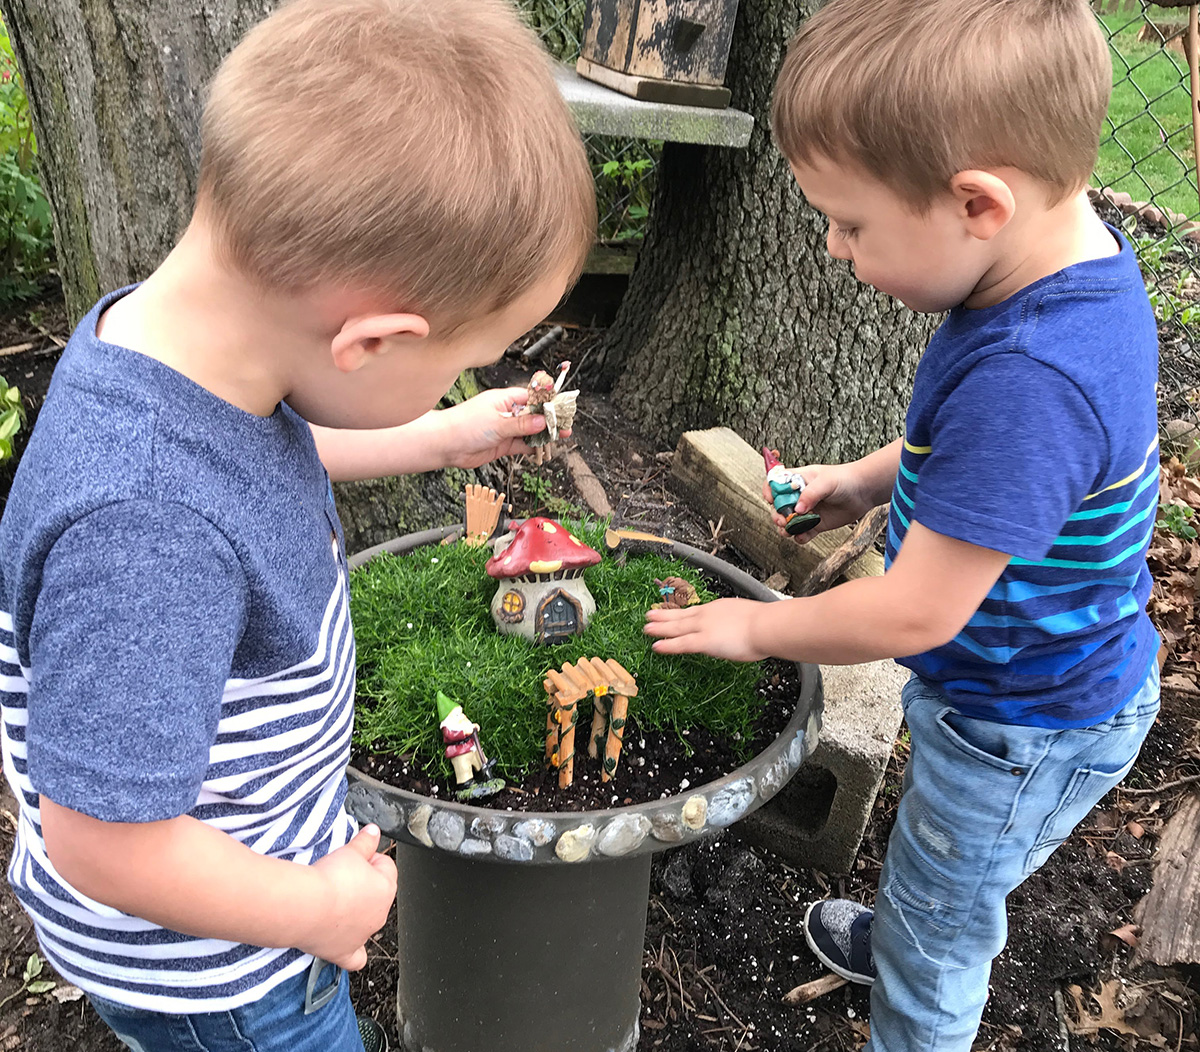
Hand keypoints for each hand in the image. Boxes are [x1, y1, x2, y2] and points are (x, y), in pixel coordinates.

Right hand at [305, 824, 396, 970]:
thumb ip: (365, 842)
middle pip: (375, 894)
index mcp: (386, 888)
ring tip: (333, 901)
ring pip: (366, 923)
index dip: (369, 858)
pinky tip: (346, 946)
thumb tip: (374, 832)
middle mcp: (380, 915)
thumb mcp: (351, 851)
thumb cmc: (330, 879)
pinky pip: (355, 958)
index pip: (385, 866)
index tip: (354, 856)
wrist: (307, 906)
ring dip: (354, 913)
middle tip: (338, 876)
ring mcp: (363, 936)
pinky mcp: (344, 952)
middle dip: (361, 884)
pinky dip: (352, 953)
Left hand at [439, 387, 570, 468]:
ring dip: (544, 434)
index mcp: (504, 399)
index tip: (561, 407)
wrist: (445, 445)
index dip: (547, 402)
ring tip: (561, 436)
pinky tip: (544, 448)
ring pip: (530, 431)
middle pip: (534, 415)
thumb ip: (521, 424)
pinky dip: (533, 447)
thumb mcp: (497, 423)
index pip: (532, 397)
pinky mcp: (502, 444)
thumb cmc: (464, 425)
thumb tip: (541, 421)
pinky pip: (522, 445)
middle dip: (549, 420)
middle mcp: (506, 413)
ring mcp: (505, 429)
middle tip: (566, 424)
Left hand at [644, 598, 768, 661]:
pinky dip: (667, 645)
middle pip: (680, 616)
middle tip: (649, 615)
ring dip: (659, 628)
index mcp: (718, 608)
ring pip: (676, 627)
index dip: (680, 612)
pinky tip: (656, 646)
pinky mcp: (703, 641)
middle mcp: (707, 615)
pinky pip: (680, 644)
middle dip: (663, 617)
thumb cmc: (766, 625)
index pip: (694, 610)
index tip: (670, 610)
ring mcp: (703, 627)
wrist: (767, 626)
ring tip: (646, 628)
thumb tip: (741, 628)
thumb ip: (739, 622)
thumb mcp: (748, 617)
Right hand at [761, 463, 873, 544]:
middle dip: (777, 515)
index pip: (775, 484)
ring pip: (787, 522)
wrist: (864, 492)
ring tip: (790, 530)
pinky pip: (802, 533)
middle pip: (778, 507)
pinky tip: (802, 536)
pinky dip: (799, 537)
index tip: (771, 499)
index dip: (769, 491)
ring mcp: (807, 511)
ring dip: (785, 528)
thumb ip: (811, 494)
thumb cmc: (845, 479)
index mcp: (797, 481)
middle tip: (783, 520)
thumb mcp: (826, 482)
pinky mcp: (816, 524)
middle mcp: (799, 496)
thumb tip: (797, 509)